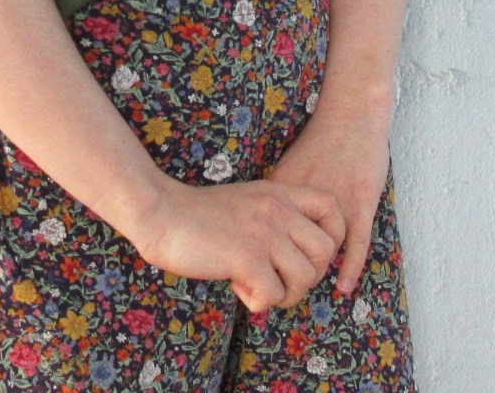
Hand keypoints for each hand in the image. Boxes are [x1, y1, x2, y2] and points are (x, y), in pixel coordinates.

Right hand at [131, 177, 346, 312]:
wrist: (161, 213)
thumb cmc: (198, 214)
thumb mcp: (247, 202)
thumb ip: (275, 218)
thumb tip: (296, 259)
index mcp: (278, 193)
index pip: (332, 208)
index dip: (333, 237)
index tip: (309, 254)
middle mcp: (277, 210)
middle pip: (326, 252)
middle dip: (308, 276)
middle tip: (279, 279)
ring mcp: (264, 233)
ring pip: (306, 278)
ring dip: (285, 293)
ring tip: (257, 286)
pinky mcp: (247, 258)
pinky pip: (274, 295)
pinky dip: (258, 302)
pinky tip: (237, 287)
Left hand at [263, 106, 390, 295]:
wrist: (351, 113)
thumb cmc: (321, 139)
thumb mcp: (290, 165)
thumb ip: (277, 195)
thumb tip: (261, 224)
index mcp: (284, 189)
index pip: (268, 234)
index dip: (262, 255)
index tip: (255, 271)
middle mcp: (307, 199)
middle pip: (294, 246)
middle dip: (289, 267)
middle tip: (284, 286)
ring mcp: (337, 202)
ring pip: (324, 248)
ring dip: (316, 269)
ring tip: (307, 287)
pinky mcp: (361, 203)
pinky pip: (357, 242)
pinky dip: (349, 266)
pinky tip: (343, 287)